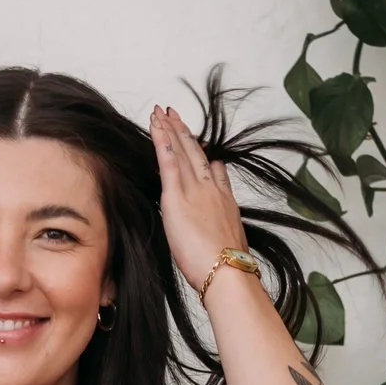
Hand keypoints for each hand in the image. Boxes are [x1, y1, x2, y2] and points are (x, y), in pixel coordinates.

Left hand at [150, 104, 248, 293]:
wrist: (227, 271)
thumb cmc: (227, 267)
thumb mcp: (229, 240)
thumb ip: (221, 222)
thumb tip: (216, 216)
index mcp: (224, 201)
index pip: (213, 171)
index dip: (204, 154)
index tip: (199, 142)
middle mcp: (211, 190)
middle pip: (196, 154)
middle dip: (184, 132)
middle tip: (174, 114)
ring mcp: (195, 190)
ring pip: (182, 151)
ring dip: (171, 129)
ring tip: (162, 113)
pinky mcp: (176, 196)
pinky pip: (168, 161)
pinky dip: (162, 140)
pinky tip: (156, 125)